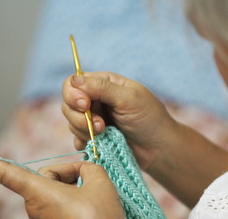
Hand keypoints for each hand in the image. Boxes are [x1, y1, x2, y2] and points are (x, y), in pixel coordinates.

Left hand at [0, 160, 123, 218]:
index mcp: (41, 193)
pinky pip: (58, 204)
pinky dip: (71, 198)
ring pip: (54, 191)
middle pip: (47, 177)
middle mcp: (36, 208)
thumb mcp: (99, 182)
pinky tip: (88, 204)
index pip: (13, 176)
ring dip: (71, 186)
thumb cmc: (99, 215)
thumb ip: (89, 167)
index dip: (0, 166)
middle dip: (67, 173)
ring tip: (91, 194)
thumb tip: (83, 169)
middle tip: (88, 178)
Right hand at [62, 72, 177, 170]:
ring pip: (71, 122)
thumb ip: (101, 88)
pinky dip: (85, 143)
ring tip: (106, 134)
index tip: (85, 105)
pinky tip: (101, 144)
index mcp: (104, 84)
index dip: (73, 94)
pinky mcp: (94, 137)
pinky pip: (77, 139)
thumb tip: (74, 80)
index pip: (74, 83)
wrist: (159, 148)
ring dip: (84, 130)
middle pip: (68, 103)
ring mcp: (94, 119)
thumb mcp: (128, 98)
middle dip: (79, 117)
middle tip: (100, 125)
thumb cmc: (149, 118)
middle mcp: (97, 100)